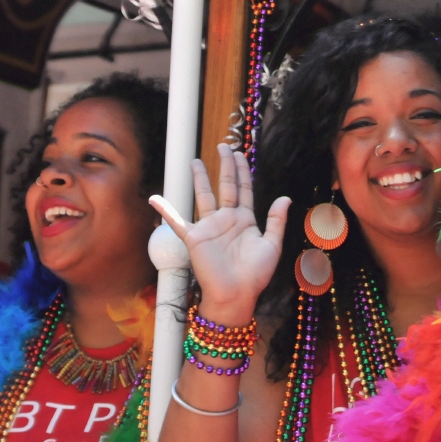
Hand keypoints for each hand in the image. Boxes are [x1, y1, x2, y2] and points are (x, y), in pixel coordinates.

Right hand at [149, 144, 290, 324]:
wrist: (237, 294)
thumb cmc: (255, 274)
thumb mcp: (272, 245)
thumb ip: (277, 221)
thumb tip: (285, 198)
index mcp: (245, 220)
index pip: (244, 189)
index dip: (243, 171)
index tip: (241, 154)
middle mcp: (226, 220)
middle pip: (225, 186)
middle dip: (225, 166)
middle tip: (224, 146)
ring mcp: (210, 227)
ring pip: (204, 196)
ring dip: (200, 179)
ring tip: (195, 161)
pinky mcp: (195, 238)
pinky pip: (178, 221)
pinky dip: (166, 210)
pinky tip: (155, 198)